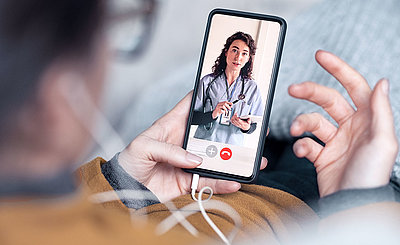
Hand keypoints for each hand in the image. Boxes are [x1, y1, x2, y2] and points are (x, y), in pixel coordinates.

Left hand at [118, 92, 267, 201]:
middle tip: (249, 127)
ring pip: (217, 158)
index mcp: (172, 125)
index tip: (225, 90)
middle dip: (231, 129)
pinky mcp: (189, 180)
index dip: (207, 95)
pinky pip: (210, 181)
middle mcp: (184, 141)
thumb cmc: (129, 162)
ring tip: (252, 159)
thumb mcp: (143, 147)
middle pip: (212, 132)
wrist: (124, 189)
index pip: (192, 105)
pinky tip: (235, 182)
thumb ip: (169, 150)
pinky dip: (223, 183)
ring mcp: (189, 161)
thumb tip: (195, 159)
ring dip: (234, 159)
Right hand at [289, 50, 397, 196]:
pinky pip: (306, 144)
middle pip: (327, 100)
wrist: (352, 204)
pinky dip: (300, 146)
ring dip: (301, 123)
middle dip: (309, 91)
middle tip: (293, 89)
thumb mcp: (383, 140)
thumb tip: (382, 82)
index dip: (338, 69)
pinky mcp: (321, 156)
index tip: (320, 56)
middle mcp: (351, 127)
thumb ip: (380, 110)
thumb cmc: (370, 175)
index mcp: (367, 119)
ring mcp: (335, 142)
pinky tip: (304, 152)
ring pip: (312, 121)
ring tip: (296, 130)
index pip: (354, 86)